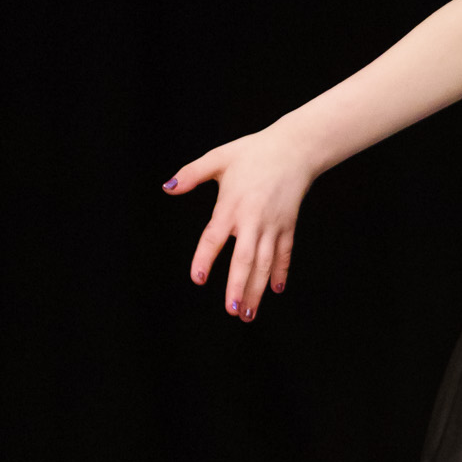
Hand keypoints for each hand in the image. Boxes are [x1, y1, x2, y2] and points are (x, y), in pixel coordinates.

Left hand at [163, 122, 316, 320]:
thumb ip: (192, 174)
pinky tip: (275, 290)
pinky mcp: (288, 225)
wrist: (294, 148)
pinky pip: (284, 253)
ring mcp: (273, 225)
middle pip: (245, 259)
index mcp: (232, 206)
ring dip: (257, 289)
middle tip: (232, 311)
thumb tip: (167, 188)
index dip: (205, 258)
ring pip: (265, 263)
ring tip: (248, 313)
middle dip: (239, 287)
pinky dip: (281, 271)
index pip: (214, 237)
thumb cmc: (253, 152)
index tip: (198, 279)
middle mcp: (253, 220)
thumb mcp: (219, 157)